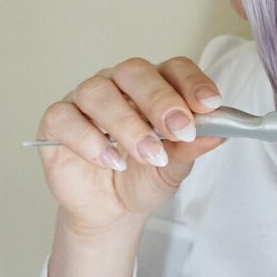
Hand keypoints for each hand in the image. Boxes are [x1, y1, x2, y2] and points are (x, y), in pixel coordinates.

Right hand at [35, 56, 227, 232]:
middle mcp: (119, 84)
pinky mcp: (57, 121)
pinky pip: (66, 118)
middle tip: (180, 128)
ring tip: (149, 154)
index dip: (192, 82)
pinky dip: (89, 140)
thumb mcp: (176, 165)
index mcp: (154, 85)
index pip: (174, 68)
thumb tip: (220, 132)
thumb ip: (193, 146)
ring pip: (99, 93)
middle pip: (135, 72)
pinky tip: (111, 160)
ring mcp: (84, 99)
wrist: (112, 209)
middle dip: (160, 100)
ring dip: (128, 124)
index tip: (210, 104)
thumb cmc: (145, 176)